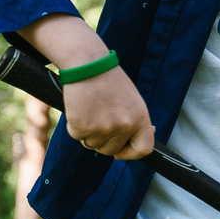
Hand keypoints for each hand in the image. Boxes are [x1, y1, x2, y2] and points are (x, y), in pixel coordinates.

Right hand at [23, 14, 153, 160]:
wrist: (88, 64)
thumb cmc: (110, 81)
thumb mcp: (133, 100)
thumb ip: (136, 121)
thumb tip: (144, 138)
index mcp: (140, 118)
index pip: (144, 149)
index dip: (130, 154)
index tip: (120, 152)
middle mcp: (124, 126)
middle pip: (112, 151)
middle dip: (103, 141)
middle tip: (98, 120)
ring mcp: (103, 128)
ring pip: (93, 145)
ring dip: (89, 133)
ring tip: (90, 110)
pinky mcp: (83, 127)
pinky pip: (78, 137)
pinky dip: (75, 126)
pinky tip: (80, 109)